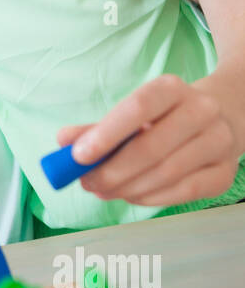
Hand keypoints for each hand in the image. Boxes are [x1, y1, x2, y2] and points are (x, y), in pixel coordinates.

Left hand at [57, 73, 239, 206]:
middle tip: (87, 182)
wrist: (222, 117)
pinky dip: (151, 198)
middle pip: (152, 147)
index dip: (107, 133)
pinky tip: (131, 196)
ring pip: (167, 173)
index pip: (138, 107)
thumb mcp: (132, 114)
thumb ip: (97, 128)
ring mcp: (219, 142)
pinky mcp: (224, 173)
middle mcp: (202, 111)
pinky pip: (183, 192)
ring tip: (104, 190)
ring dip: (128, 188)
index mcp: (173, 89)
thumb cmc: (165, 117)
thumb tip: (63, 141)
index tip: (78, 155)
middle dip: (112, 171)